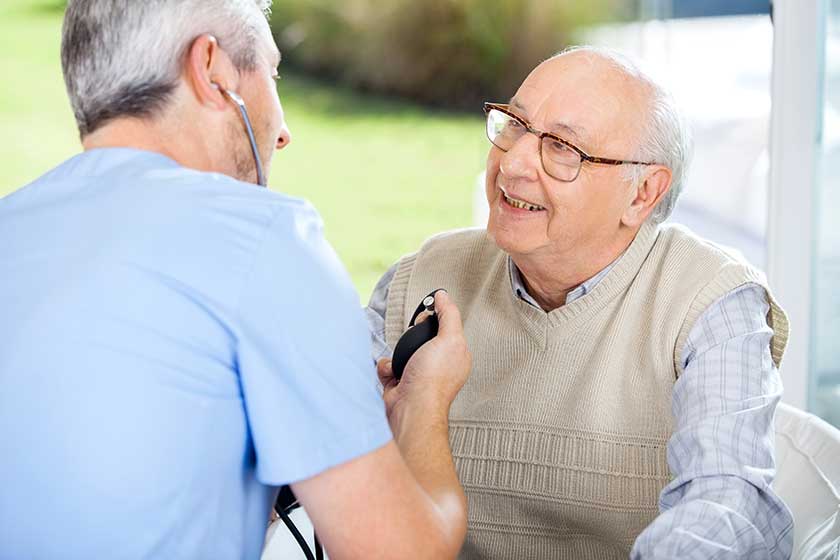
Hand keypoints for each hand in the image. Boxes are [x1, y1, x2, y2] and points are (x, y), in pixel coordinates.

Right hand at [378, 290, 470, 423]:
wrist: (410, 407)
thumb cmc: (432, 379)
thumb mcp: (448, 339)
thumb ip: (448, 314)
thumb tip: (443, 295)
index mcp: (456, 353)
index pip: (446, 325)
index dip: (435, 317)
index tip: (426, 316)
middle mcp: (439, 364)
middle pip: (421, 336)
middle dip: (412, 336)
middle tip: (414, 342)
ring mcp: (419, 373)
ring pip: (403, 349)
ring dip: (398, 352)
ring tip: (402, 361)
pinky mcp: (400, 381)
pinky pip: (389, 364)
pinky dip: (387, 366)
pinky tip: (393, 373)